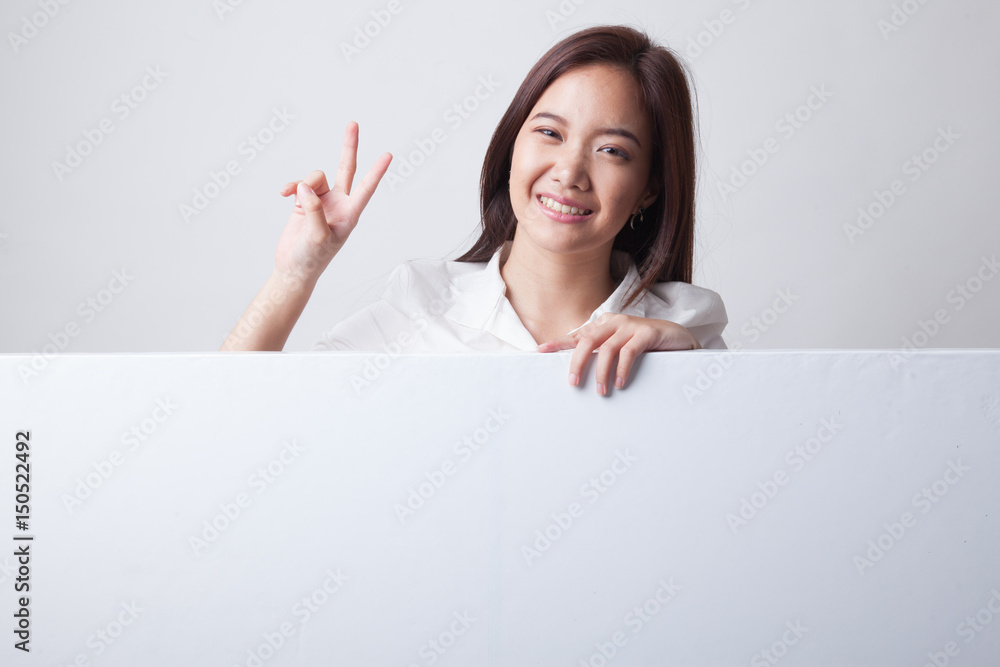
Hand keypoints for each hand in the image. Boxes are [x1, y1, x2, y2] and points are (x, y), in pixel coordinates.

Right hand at [274, 121, 391, 284]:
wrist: (293, 268)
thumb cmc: (312, 258)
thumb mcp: (317, 237)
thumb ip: (315, 209)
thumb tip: (306, 186)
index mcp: (350, 214)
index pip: (366, 188)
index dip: (377, 171)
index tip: (388, 155)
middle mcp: (339, 204)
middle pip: (346, 169)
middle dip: (349, 147)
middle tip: (353, 123)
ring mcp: (322, 201)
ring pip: (315, 177)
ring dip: (303, 184)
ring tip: (296, 200)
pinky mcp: (305, 201)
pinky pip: (299, 184)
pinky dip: (291, 186)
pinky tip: (283, 195)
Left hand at [536, 313, 700, 394]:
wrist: (679, 338)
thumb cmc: (645, 346)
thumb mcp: (620, 348)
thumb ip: (602, 354)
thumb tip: (579, 372)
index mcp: (604, 325)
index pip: (577, 335)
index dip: (558, 343)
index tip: (540, 352)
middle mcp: (614, 322)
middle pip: (587, 341)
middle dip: (577, 362)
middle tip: (573, 383)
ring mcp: (631, 326)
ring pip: (607, 348)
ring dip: (601, 372)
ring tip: (601, 391)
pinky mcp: (648, 333)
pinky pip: (629, 351)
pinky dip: (622, 368)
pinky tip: (620, 383)